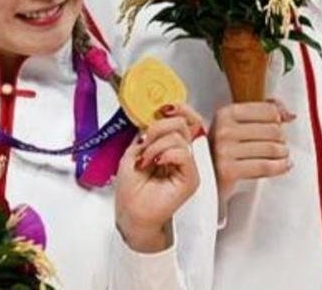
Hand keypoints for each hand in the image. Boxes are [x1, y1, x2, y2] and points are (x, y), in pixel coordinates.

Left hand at [114, 103, 202, 252]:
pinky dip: (166, 154)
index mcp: (170, 145)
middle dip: (160, 127)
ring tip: (146, 160)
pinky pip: (183, 154)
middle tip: (146, 142)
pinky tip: (156, 163)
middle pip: (183, 122)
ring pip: (180, 137)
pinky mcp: (190, 178)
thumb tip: (154, 116)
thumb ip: (147, 133)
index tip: (161, 110)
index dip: (178, 109)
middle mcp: (181, 153)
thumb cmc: (131, 188)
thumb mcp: (134, 151)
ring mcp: (187, 166)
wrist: (131, 212)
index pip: (186, 119)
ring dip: (156, 145)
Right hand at [210, 99, 294, 200]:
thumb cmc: (221, 149)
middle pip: (273, 129)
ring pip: (271, 148)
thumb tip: (288, 114)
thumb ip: (262, 113)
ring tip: (281, 155)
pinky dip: (280, 166)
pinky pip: (265, 166)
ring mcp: (225, 150)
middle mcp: (224, 129)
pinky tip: (284, 165)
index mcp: (226, 113)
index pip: (268, 110)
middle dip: (282, 139)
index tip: (277, 125)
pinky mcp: (229, 170)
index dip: (278, 119)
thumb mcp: (235, 125)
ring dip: (283, 153)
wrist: (204, 176)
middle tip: (279, 144)